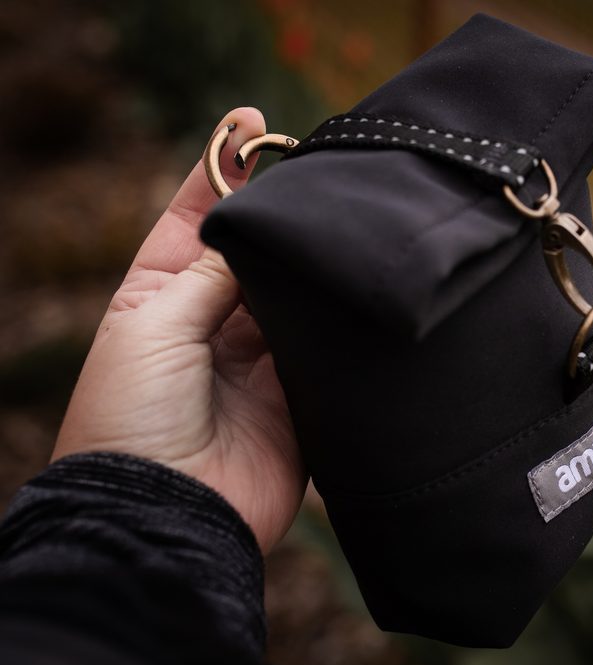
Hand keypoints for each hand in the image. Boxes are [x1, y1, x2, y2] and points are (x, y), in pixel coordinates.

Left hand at [52, 107, 305, 552]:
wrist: (166, 512)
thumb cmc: (130, 417)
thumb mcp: (152, 323)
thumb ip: (211, 273)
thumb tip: (260, 232)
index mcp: (159, 296)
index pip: (195, 218)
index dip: (222, 169)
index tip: (252, 120)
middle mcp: (213, 322)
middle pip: (254, 252)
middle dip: (282, 214)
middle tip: (321, 168)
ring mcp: (261, 359)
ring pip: (296, 294)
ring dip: (314, 265)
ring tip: (349, 219)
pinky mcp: (302, 396)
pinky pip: (327, 347)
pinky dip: (340, 320)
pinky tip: (359, 285)